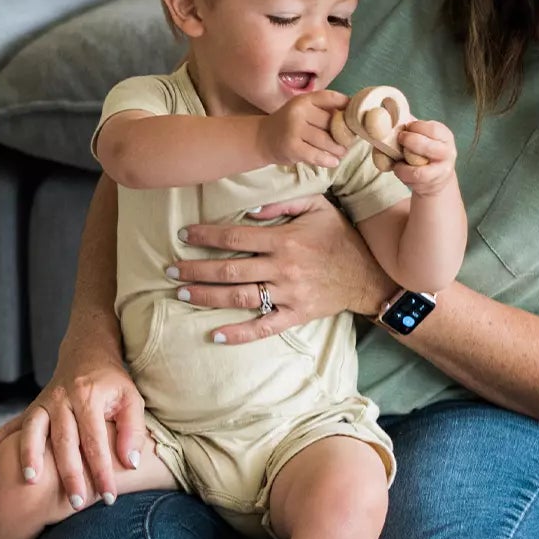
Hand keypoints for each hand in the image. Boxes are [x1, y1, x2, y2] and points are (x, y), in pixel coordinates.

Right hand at [0, 357, 145, 509]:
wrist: (85, 353)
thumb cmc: (112, 383)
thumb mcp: (131, 399)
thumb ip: (132, 430)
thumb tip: (130, 463)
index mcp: (88, 397)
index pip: (96, 440)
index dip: (103, 470)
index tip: (109, 497)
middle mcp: (61, 399)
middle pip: (64, 441)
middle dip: (69, 473)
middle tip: (76, 503)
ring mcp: (42, 403)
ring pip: (32, 431)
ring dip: (29, 455)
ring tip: (29, 480)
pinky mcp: (30, 409)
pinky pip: (8, 427)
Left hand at [170, 194, 391, 341]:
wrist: (369, 274)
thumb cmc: (340, 237)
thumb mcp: (318, 207)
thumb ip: (283, 203)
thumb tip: (250, 211)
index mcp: (285, 240)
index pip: (235, 238)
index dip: (205, 236)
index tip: (183, 236)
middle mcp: (283, 268)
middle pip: (229, 270)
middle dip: (195, 270)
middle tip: (169, 270)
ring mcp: (288, 295)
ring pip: (239, 297)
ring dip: (206, 296)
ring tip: (181, 293)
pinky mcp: (295, 315)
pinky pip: (263, 327)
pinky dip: (238, 333)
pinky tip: (214, 335)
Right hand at [258, 90, 349, 169]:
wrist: (262, 139)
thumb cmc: (289, 125)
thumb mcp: (303, 110)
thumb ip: (323, 110)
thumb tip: (353, 115)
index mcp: (304, 100)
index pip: (331, 98)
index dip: (346, 106)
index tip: (354, 117)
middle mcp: (298, 112)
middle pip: (331, 123)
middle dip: (343, 134)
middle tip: (348, 141)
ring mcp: (294, 130)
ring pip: (326, 141)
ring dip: (337, 149)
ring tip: (341, 152)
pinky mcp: (292, 148)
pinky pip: (316, 155)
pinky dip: (327, 160)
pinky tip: (333, 161)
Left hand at [393, 119, 457, 196]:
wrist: (435, 179)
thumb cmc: (422, 153)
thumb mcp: (420, 137)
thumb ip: (407, 128)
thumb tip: (384, 116)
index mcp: (444, 135)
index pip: (433, 128)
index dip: (416, 127)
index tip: (406, 128)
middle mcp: (448, 151)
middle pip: (428, 146)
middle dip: (410, 142)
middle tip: (400, 139)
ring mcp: (443, 168)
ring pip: (421, 165)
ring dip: (404, 162)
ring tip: (398, 160)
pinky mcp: (434, 181)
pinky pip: (416, 177)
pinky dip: (403, 173)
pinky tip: (399, 168)